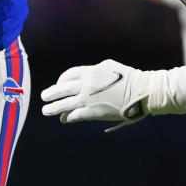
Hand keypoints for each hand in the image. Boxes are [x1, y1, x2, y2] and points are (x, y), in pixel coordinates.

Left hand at [41, 59, 155, 128]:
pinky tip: (65, 119)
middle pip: (62, 89)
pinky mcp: (93, 112)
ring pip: (65, 104)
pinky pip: (76, 115)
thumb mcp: (109, 67)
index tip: (58, 85)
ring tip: (46, 110)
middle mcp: (86, 84)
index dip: (61, 80)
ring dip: (54, 108)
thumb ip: (95, 72)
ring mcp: (88, 99)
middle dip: (51, 93)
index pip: (68, 75)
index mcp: (90, 71)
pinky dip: (69, 117)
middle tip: (44, 97)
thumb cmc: (128, 78)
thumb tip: (84, 82)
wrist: (141, 92)